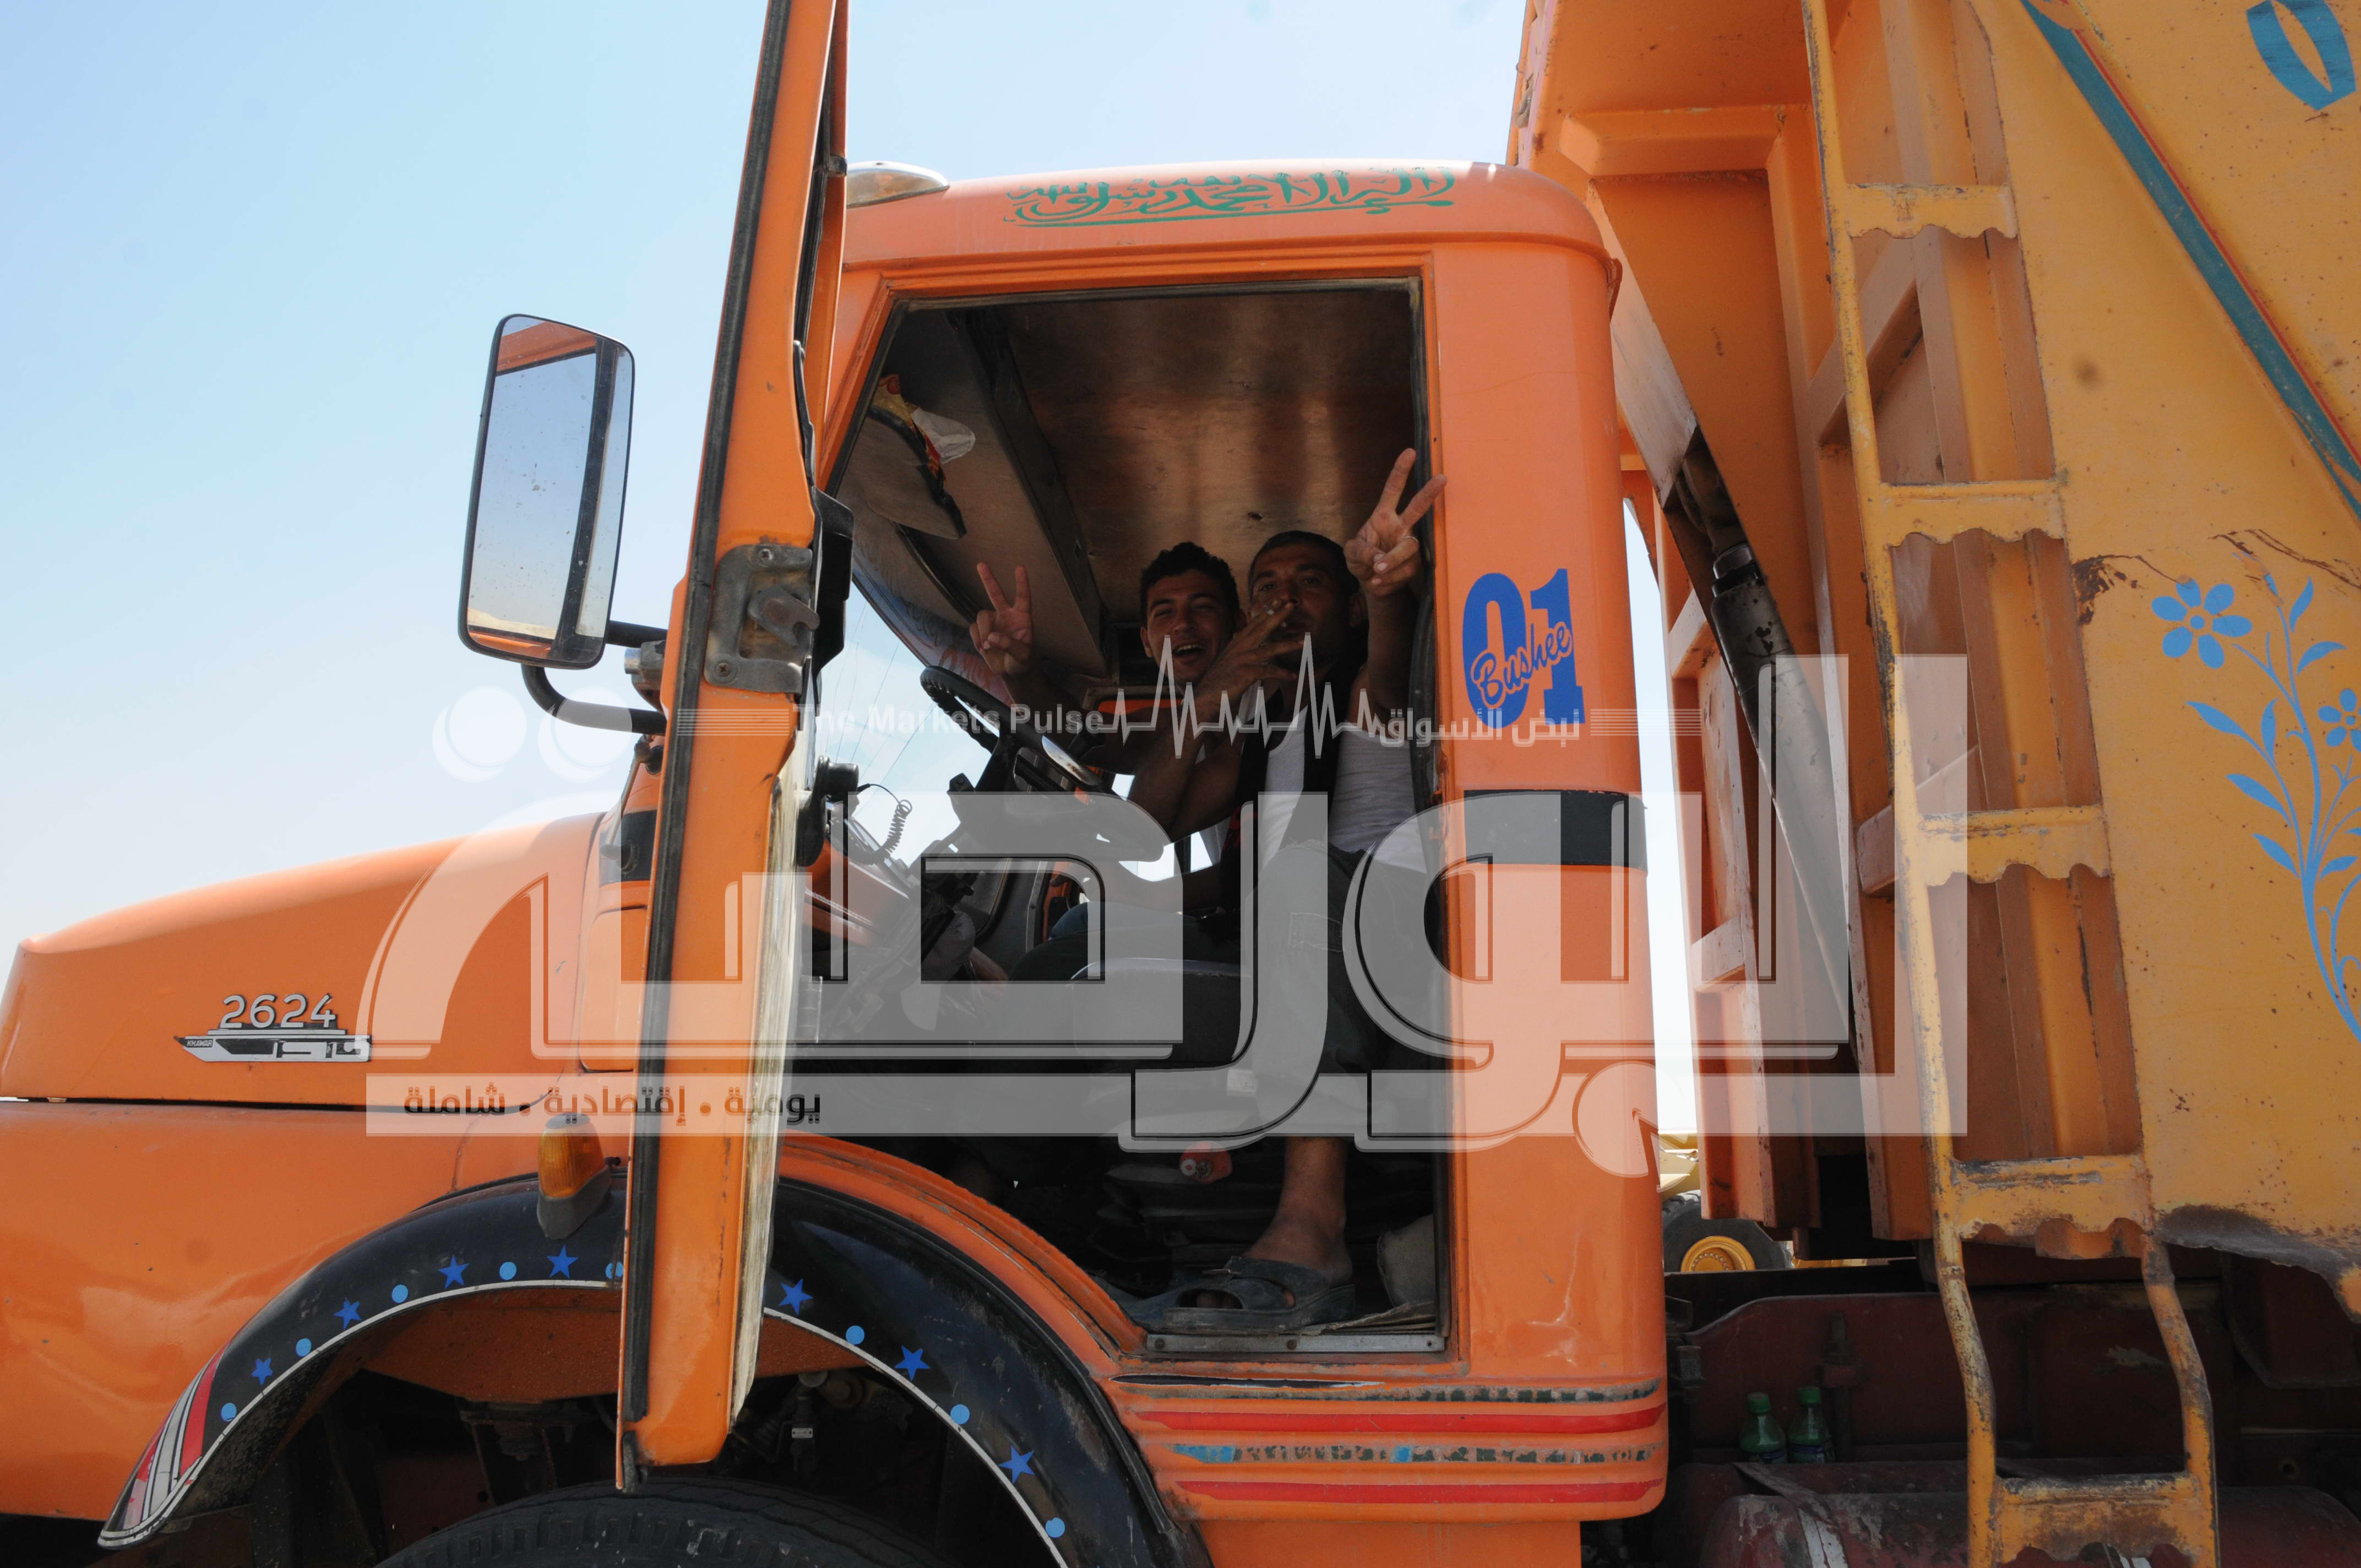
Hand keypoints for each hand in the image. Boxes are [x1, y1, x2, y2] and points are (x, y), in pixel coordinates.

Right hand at [968, 563, 1033, 677]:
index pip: (1023, 597)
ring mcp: (993, 622)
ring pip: (982, 616)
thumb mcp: (1023, 656)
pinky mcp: (982, 631)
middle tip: (981, 564)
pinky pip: (974, 629)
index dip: (1021, 583)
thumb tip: (992, 637)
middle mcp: (1006, 615)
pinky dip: (977, 640)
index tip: (1020, 567)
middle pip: (996, 594)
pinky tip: (985, 649)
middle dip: (988, 579)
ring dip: (984, 632)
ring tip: (989, 647)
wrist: (1011, 671)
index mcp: (1022, 617)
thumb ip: (1010, 646)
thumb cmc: (1023, 660)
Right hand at [1187, 592, 1297, 719]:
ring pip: (1269, 649)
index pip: (1253, 624)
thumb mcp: (1229, 663)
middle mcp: (1238, 649)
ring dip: (1288, 645)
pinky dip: (1281, 673)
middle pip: (1261, 628)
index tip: (1278, 601)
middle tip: (1291, 604)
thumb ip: (1239, 652)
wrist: (1204, 700)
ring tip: (1303, 641)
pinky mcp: (1244, 674)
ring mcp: (1240, 660)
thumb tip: (1249, 645)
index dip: (1267, 611)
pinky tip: (1293, 675)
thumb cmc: (1218, 684)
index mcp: (1235, 644)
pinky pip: (1267, 671)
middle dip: (1278, 615)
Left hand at [1345, 448, 1442, 599]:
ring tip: (1376, 570)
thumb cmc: (1361, 559)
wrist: (1371, 581)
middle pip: (1418, 507)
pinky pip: (1405, 570)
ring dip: (1392, 560)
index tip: (1410, 452)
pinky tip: (1377, 580)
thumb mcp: (1352, 552)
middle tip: (1442, 477)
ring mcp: (1409, 544)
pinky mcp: (1414, 564)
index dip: (1401, 471)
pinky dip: (1388, 577)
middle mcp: (1400, 526)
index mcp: (1383, 515)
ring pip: (1409, 546)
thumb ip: (1363, 552)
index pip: (1392, 489)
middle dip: (1429, 492)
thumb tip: (1381, 560)